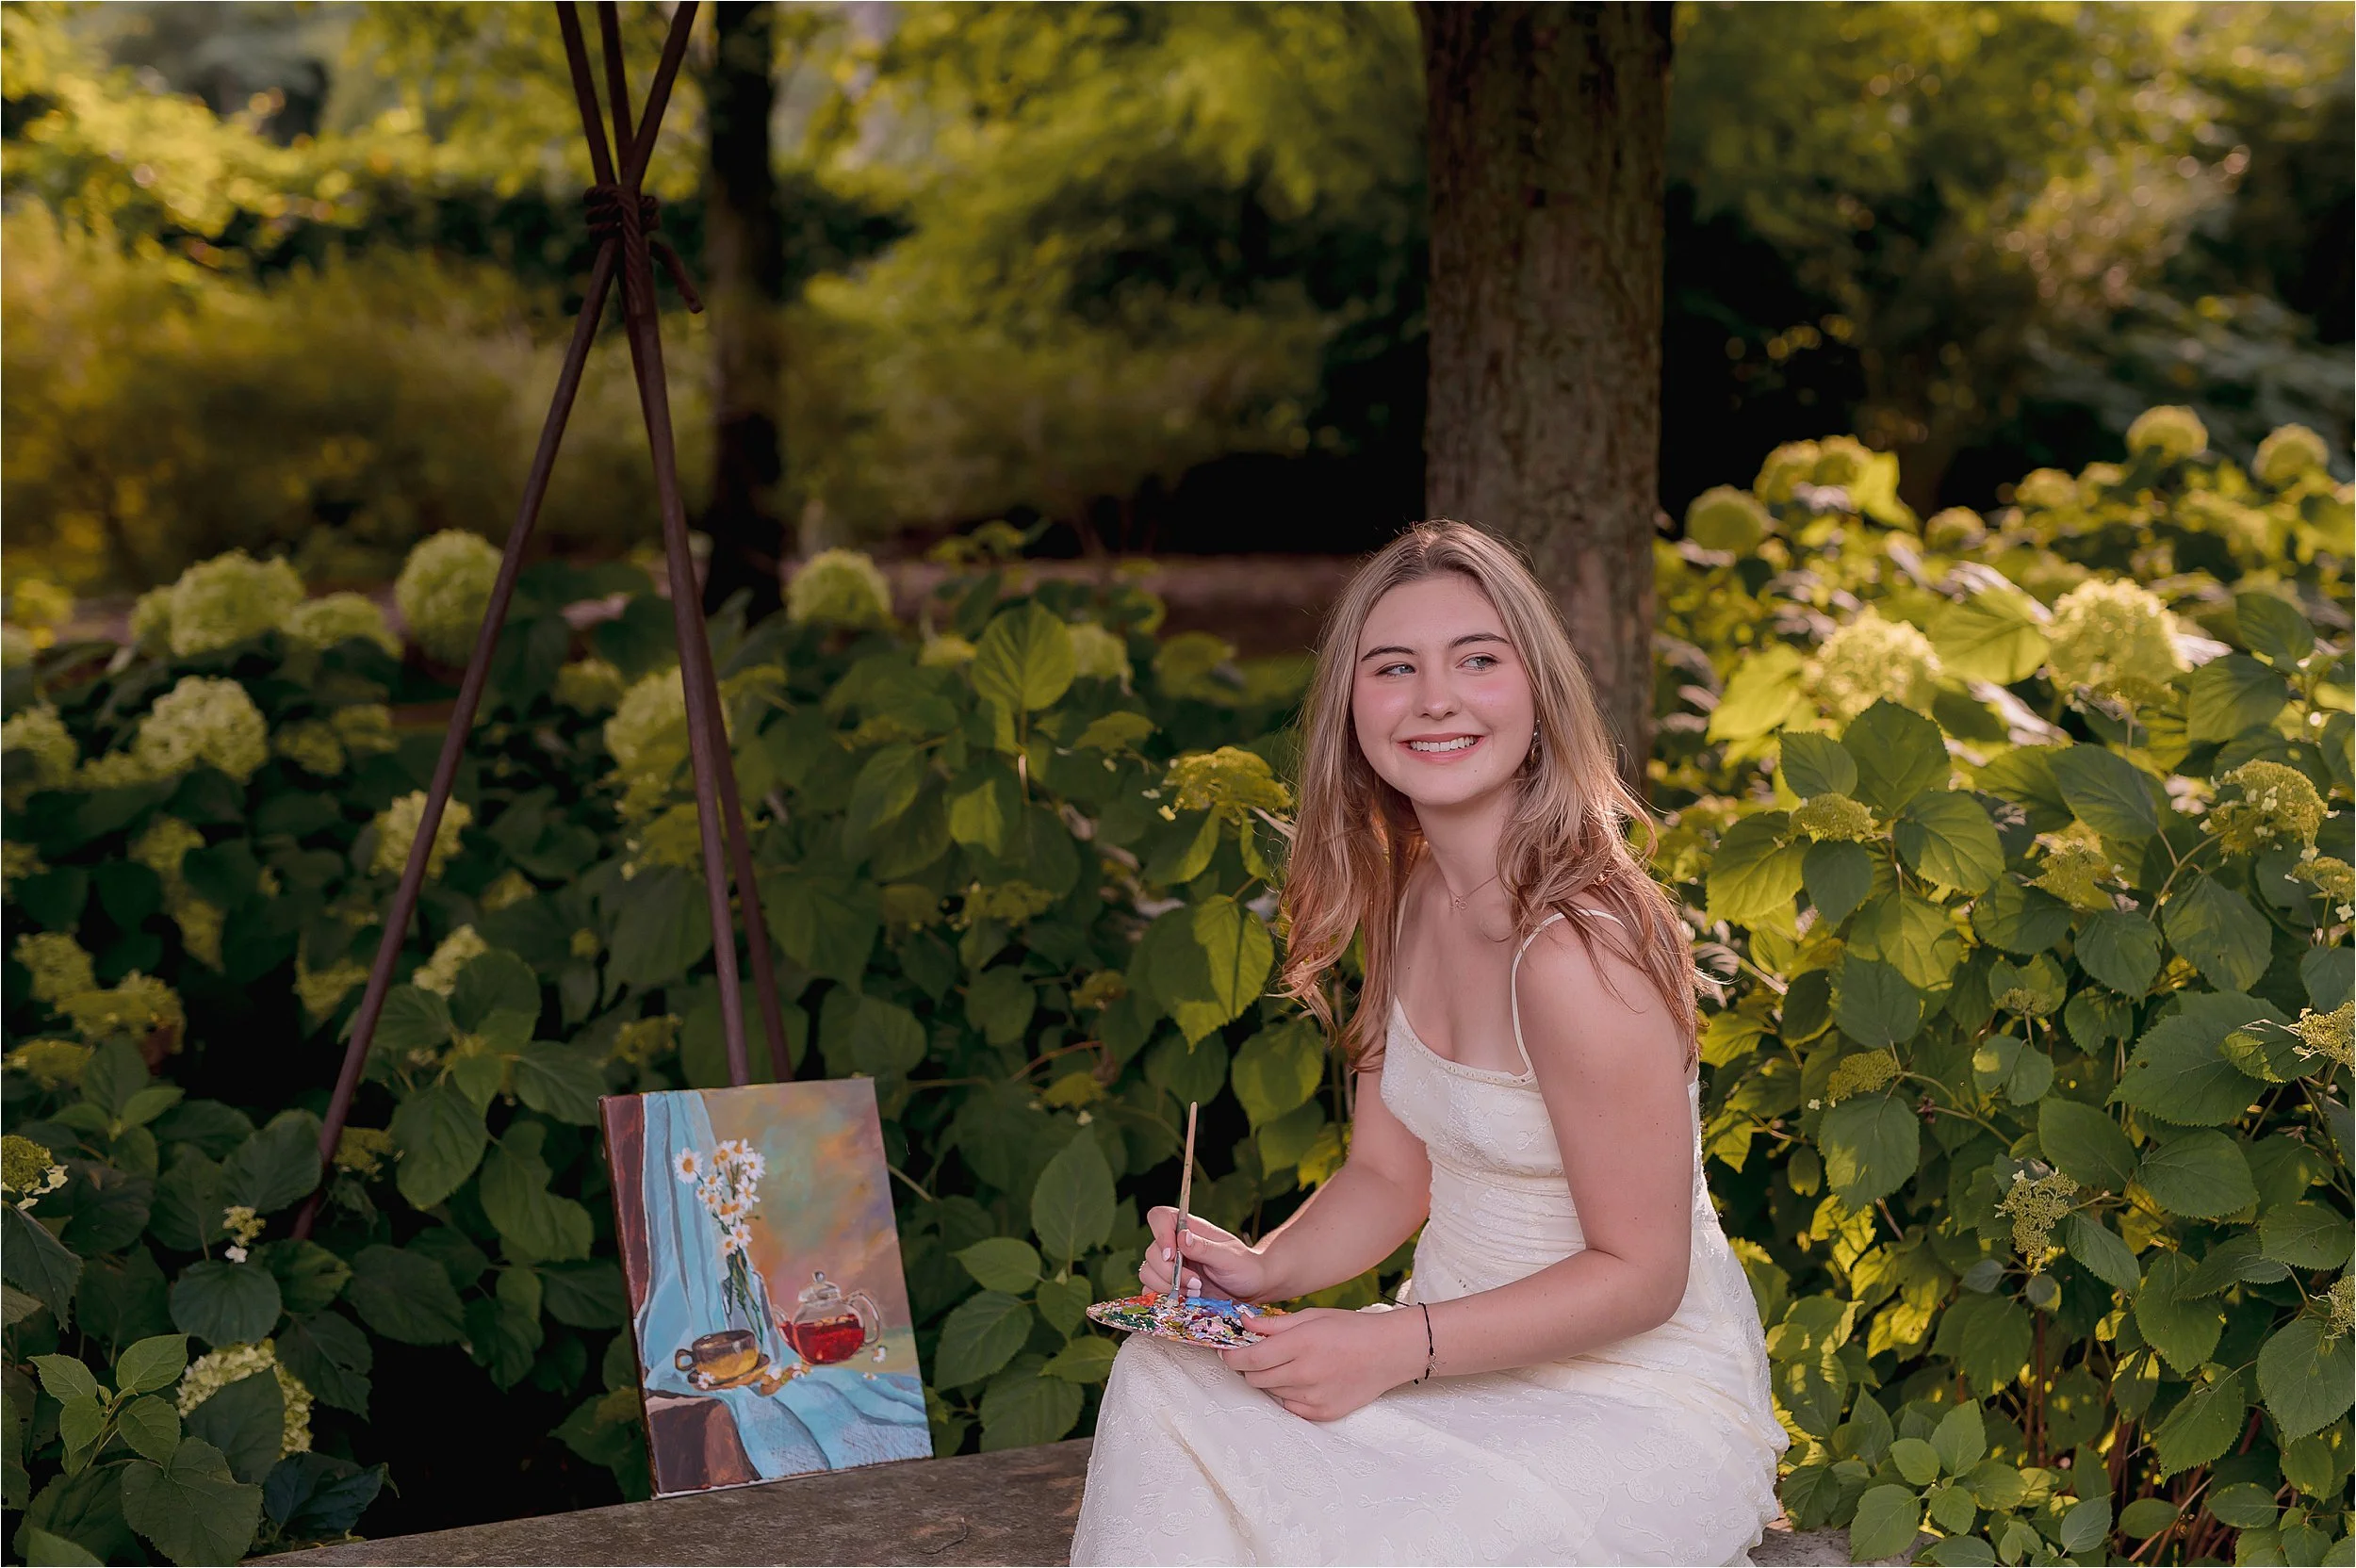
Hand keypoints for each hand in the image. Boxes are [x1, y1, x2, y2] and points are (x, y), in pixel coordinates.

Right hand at [1139, 1206, 1268, 1301]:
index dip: (1160, 1233)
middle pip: (1151, 1251)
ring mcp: (1171, 1267)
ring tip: (1195, 1292)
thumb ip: (1206, 1248)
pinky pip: (1150, 1291)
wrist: (1251, 1289)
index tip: (1173, 1255)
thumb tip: (1182, 1237)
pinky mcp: (1169, 1287)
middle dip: (1170, 1272)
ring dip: (1168, 1286)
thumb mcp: (1230, 1257)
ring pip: (1148, 1272)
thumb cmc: (1244, 1267)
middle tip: (1196, 1283)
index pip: (1160, 1217)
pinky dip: (1163, 1298)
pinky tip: (1184, 1300)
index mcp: (1189, 1230)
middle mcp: (1175, 1246)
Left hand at [1218, 1306, 1424, 1421]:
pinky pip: (1289, 1406)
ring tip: (1286, 1364)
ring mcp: (1313, 1397)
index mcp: (1300, 1344)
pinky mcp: (1322, 1413)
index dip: (1232, 1356)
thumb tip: (1244, 1322)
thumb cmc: (1351, 1329)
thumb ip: (1274, 1323)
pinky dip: (1287, 1394)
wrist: (1389, 1352)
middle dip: (1248, 1367)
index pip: (1250, 1358)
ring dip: (1269, 1379)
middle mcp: (1304, 1373)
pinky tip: (1301, 1379)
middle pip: (1255, 1378)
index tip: (1227, 1351)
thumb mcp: (1312, 1316)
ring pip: (1271, 1392)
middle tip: (1255, 1355)